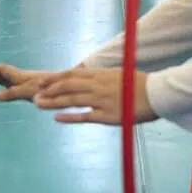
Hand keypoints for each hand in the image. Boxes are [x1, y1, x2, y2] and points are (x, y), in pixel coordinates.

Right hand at [0, 63, 52, 101]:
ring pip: (14, 82)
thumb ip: (12, 93)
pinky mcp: (39, 91)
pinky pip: (20, 88)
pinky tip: (14, 93)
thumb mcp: (28, 91)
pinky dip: (12, 90)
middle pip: (7, 76)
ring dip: (3, 82)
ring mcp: (32, 84)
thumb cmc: (50, 88)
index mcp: (22, 76)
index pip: (5, 70)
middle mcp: (26, 78)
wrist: (69, 87)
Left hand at [33, 68, 157, 125]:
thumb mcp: (117, 74)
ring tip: (38, 105)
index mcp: (100, 74)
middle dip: (48, 90)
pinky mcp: (107, 116)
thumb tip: (88, 77)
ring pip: (71, 100)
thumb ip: (101, 77)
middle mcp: (97, 86)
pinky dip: (69, 117)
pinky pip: (84, 117)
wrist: (157, 93)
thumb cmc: (139, 84)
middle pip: (66, 86)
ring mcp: (101, 100)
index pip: (71, 74)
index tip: (41, 82)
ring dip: (52, 102)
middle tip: (35, 95)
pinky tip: (56, 118)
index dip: (54, 78)